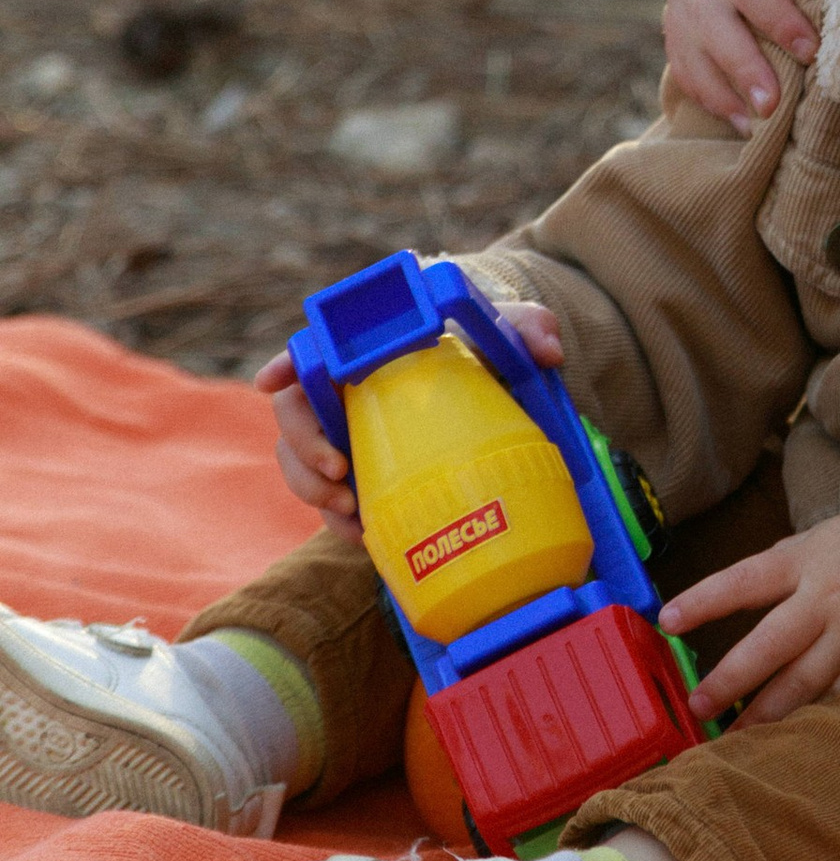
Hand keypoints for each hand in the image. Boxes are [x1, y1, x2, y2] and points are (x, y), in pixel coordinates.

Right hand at [253, 300, 563, 535]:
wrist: (488, 382)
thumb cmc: (485, 343)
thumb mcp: (507, 330)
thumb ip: (528, 327)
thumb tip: (548, 351)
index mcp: (367, 346)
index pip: (312, 347)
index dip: (286, 363)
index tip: (270, 382)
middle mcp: (343, 388)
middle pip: (293, 412)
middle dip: (301, 446)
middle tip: (337, 473)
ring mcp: (345, 432)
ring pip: (299, 460)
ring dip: (312, 489)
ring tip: (350, 513)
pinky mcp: (357, 470)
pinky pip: (328, 498)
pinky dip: (336, 519)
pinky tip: (361, 534)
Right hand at [661, 0, 830, 131]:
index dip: (772, 15)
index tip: (809, 48)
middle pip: (706, 17)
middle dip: (740, 65)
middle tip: (772, 106)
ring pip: (686, 42)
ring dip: (717, 87)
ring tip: (751, 125)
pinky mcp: (680, 0)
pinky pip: (681, 49)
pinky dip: (702, 85)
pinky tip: (732, 116)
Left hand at [662, 469, 839, 729]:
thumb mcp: (824, 538)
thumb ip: (781, 567)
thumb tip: (731, 595)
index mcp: (808, 560)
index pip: (745, 580)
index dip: (705, 600)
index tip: (667, 620)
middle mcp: (828, 598)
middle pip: (769, 645)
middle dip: (728, 679)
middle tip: (696, 706)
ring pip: (801, 684)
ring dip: (762, 716)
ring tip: (730, 741)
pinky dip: (813, 722)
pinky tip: (789, 745)